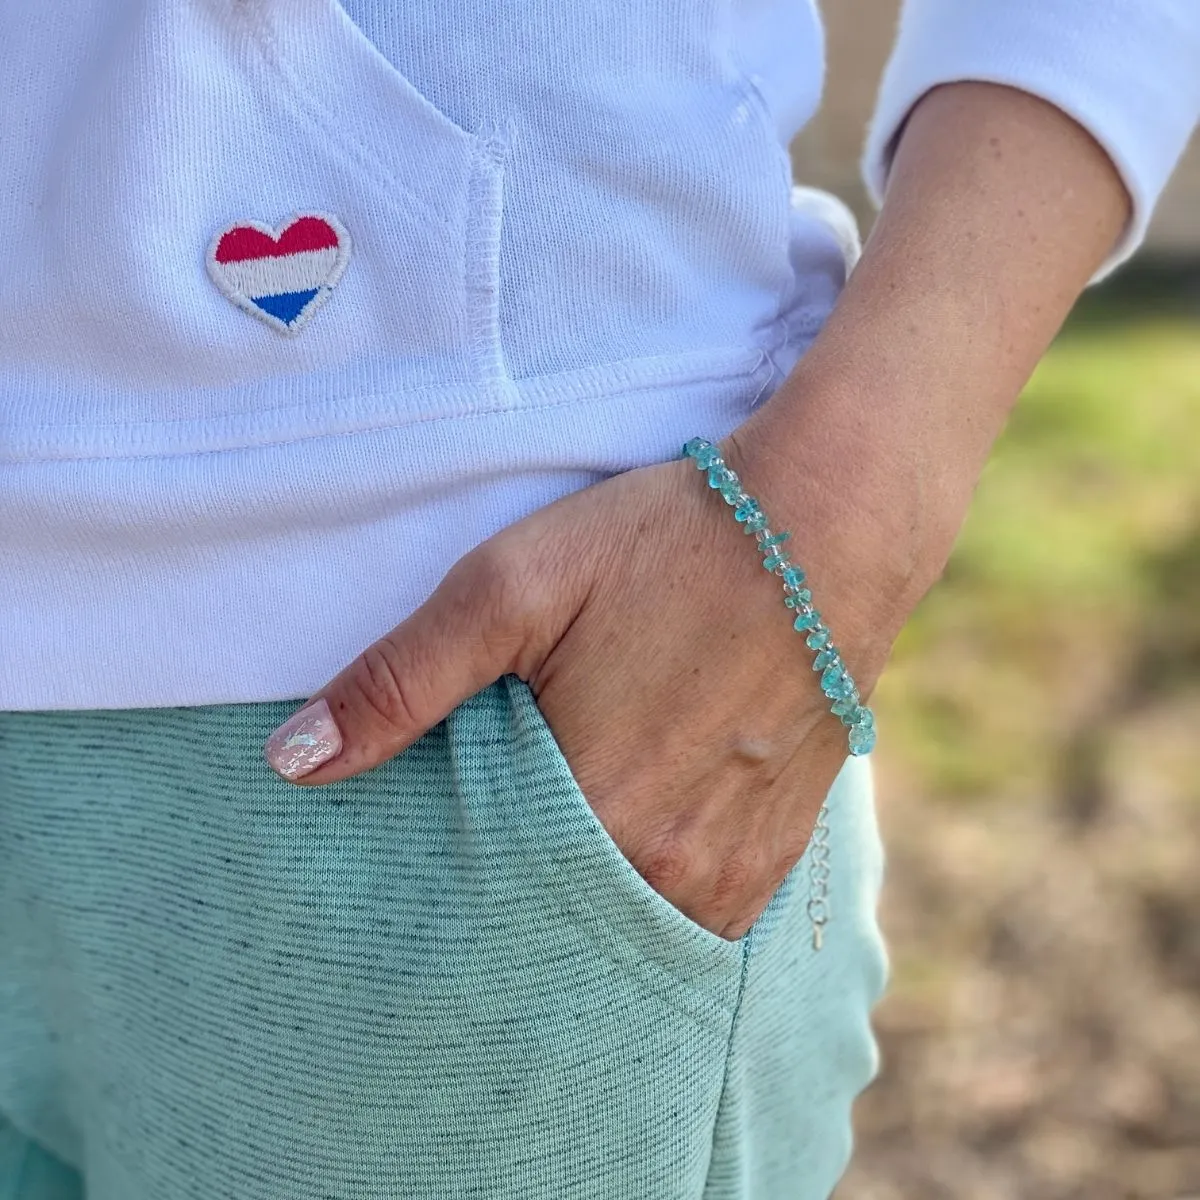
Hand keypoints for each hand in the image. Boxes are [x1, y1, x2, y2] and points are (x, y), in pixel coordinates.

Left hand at [263, 434, 901, 939]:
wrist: (829, 524)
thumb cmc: (667, 543)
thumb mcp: (512, 587)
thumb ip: (401, 681)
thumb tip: (292, 764)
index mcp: (593, 813)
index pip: (481, 906)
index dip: (441, 889)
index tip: (411, 880)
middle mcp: (670, 865)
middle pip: (555, 924)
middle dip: (507, 907)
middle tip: (477, 866)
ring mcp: (733, 864)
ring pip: (627, 928)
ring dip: (581, 906)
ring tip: (549, 862)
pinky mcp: (779, 848)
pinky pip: (699, 915)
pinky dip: (650, 896)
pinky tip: (626, 855)